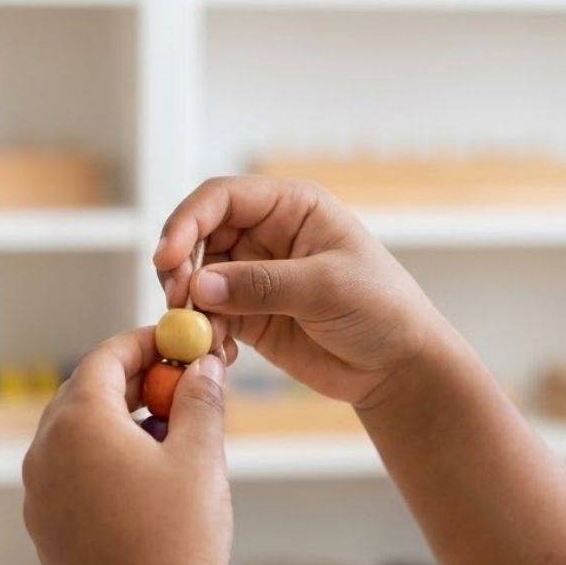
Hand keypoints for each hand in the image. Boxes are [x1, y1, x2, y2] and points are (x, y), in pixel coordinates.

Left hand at [22, 328, 230, 564]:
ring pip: (75, 437)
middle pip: (84, 394)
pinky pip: (70, 476)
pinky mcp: (45, 532)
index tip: (177, 343)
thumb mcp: (201, 455)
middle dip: (132, 382)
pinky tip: (146, 480)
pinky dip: (103, 462)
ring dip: (118, 422)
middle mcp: (45, 453)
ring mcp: (38, 496)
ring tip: (169, 433)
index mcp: (78, 423)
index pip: (105, 359)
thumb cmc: (181, 536)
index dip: (144, 344)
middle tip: (176, 384)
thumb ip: (200, 399)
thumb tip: (203, 366)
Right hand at [154, 176, 433, 407]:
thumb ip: (262, 284)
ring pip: (196, 278)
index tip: (167, 258)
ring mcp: (253, 275)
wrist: (397, 366)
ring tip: (203, 337)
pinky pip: (207, 316)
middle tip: (178, 303)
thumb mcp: (327, 288)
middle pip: (198, 236)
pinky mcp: (247, 314)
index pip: (222, 198)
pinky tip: (220, 354)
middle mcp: (265, 234)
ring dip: (188, 306)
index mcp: (290, 206)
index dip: (187, 221)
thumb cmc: (381, 309)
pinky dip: (202, 334)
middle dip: (180, 268)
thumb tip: (198, 284)